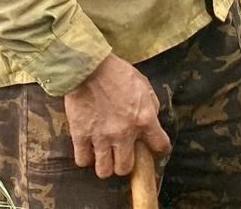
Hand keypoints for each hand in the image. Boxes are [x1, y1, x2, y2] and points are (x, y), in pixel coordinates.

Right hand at [63, 55, 170, 178]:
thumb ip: (151, 106)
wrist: (90, 68)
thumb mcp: (145, 85)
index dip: (159, 150)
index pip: (159, 145)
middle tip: (123, 154)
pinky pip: (83, 160)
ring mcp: (101, 137)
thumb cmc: (119, 73)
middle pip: (126, 167)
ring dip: (106, 165)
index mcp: (144, 119)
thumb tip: (152, 121)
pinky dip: (86, 158)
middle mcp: (124, 133)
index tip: (156, 150)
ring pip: (104, 171)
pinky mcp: (81, 136)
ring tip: (106, 156)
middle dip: (126, 164)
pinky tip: (90, 149)